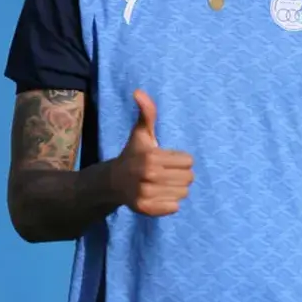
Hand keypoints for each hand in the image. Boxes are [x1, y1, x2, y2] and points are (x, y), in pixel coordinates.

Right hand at [112, 89, 194, 216]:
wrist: (113, 182)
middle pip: (189, 177)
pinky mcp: (146, 209)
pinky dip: (170, 202)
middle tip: (166, 172)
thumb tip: (138, 92)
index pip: (188, 161)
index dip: (180, 159)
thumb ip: (147, 113)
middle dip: (181, 174)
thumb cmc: (133, 154)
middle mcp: (149, 176)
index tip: (166, 159)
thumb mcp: (140, 133)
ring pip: (184, 193)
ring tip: (163, 183)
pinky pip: (174, 207)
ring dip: (177, 188)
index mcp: (152, 157)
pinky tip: (159, 195)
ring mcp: (147, 194)